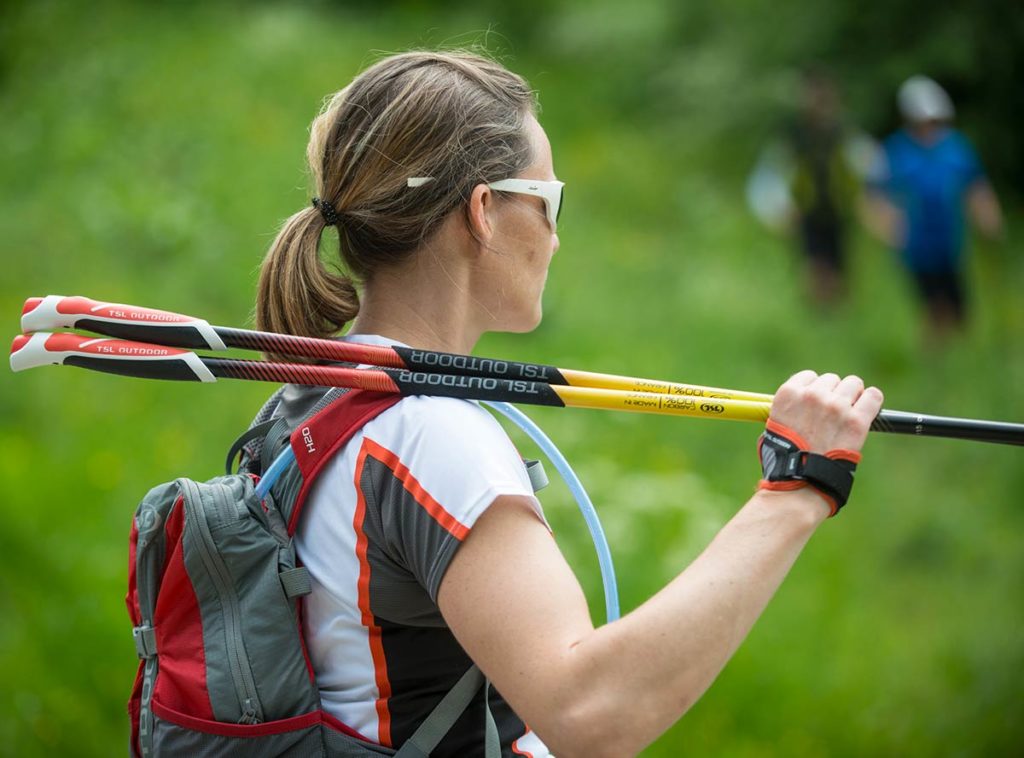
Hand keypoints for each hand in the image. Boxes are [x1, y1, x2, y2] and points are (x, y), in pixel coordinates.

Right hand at [769, 371, 883, 453]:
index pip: (808, 376)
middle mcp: (812, 395)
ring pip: (853, 384)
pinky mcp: (856, 420)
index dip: (814, 389)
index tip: (816, 403)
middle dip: (833, 393)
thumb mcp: (774, 425)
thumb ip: (790, 407)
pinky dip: (872, 401)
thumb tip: (800, 402)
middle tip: (832, 414)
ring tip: (847, 415)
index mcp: (789, 394)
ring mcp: (836, 407)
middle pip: (831, 379)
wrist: (800, 481)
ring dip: (852, 396)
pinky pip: (873, 396)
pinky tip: (867, 411)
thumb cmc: (785, 458)